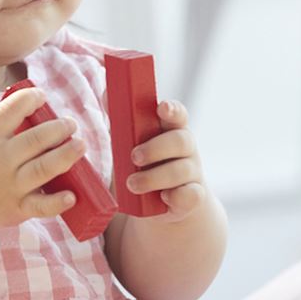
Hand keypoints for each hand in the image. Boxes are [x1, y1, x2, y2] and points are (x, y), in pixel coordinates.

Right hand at [0, 87, 87, 231]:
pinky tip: (71, 196)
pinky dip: (56, 202)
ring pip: (42, 169)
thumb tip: (37, 117)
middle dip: (57, 129)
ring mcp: (9, 186)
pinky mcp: (15, 209)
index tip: (41, 96)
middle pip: (33, 140)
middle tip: (71, 124)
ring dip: (65, 155)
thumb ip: (2, 132)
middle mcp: (0, 161)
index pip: (8, 112)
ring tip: (80, 145)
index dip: (28, 100)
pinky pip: (39, 206)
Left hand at [126, 100, 207, 221]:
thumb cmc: (143, 166)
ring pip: (182, 170)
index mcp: (170, 131)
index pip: (177, 115)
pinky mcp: (193, 197)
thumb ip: (120, 122)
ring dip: (154, 177)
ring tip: (132, 184)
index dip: (172, 110)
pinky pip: (192, 195)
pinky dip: (177, 196)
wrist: (159, 204)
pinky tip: (162, 198)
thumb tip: (107, 95)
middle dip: (156, 148)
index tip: (162, 108)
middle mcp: (186, 150)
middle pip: (181, 141)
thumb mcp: (129, 144)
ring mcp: (192, 174)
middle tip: (134, 157)